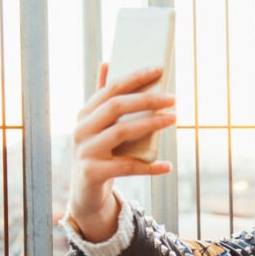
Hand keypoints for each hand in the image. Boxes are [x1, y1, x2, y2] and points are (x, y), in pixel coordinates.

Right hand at [67, 63, 175, 241]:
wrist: (84, 193)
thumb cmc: (99, 154)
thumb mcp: (99, 126)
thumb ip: (105, 99)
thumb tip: (106, 62)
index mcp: (84, 113)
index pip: (110, 88)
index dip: (135, 77)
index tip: (159, 69)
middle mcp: (81, 129)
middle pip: (116, 107)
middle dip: (146, 99)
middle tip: (173, 98)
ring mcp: (85, 151)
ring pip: (121, 132)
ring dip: (150, 124)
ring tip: (173, 119)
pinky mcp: (92, 173)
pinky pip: (126, 167)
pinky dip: (149, 167)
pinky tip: (167, 166)